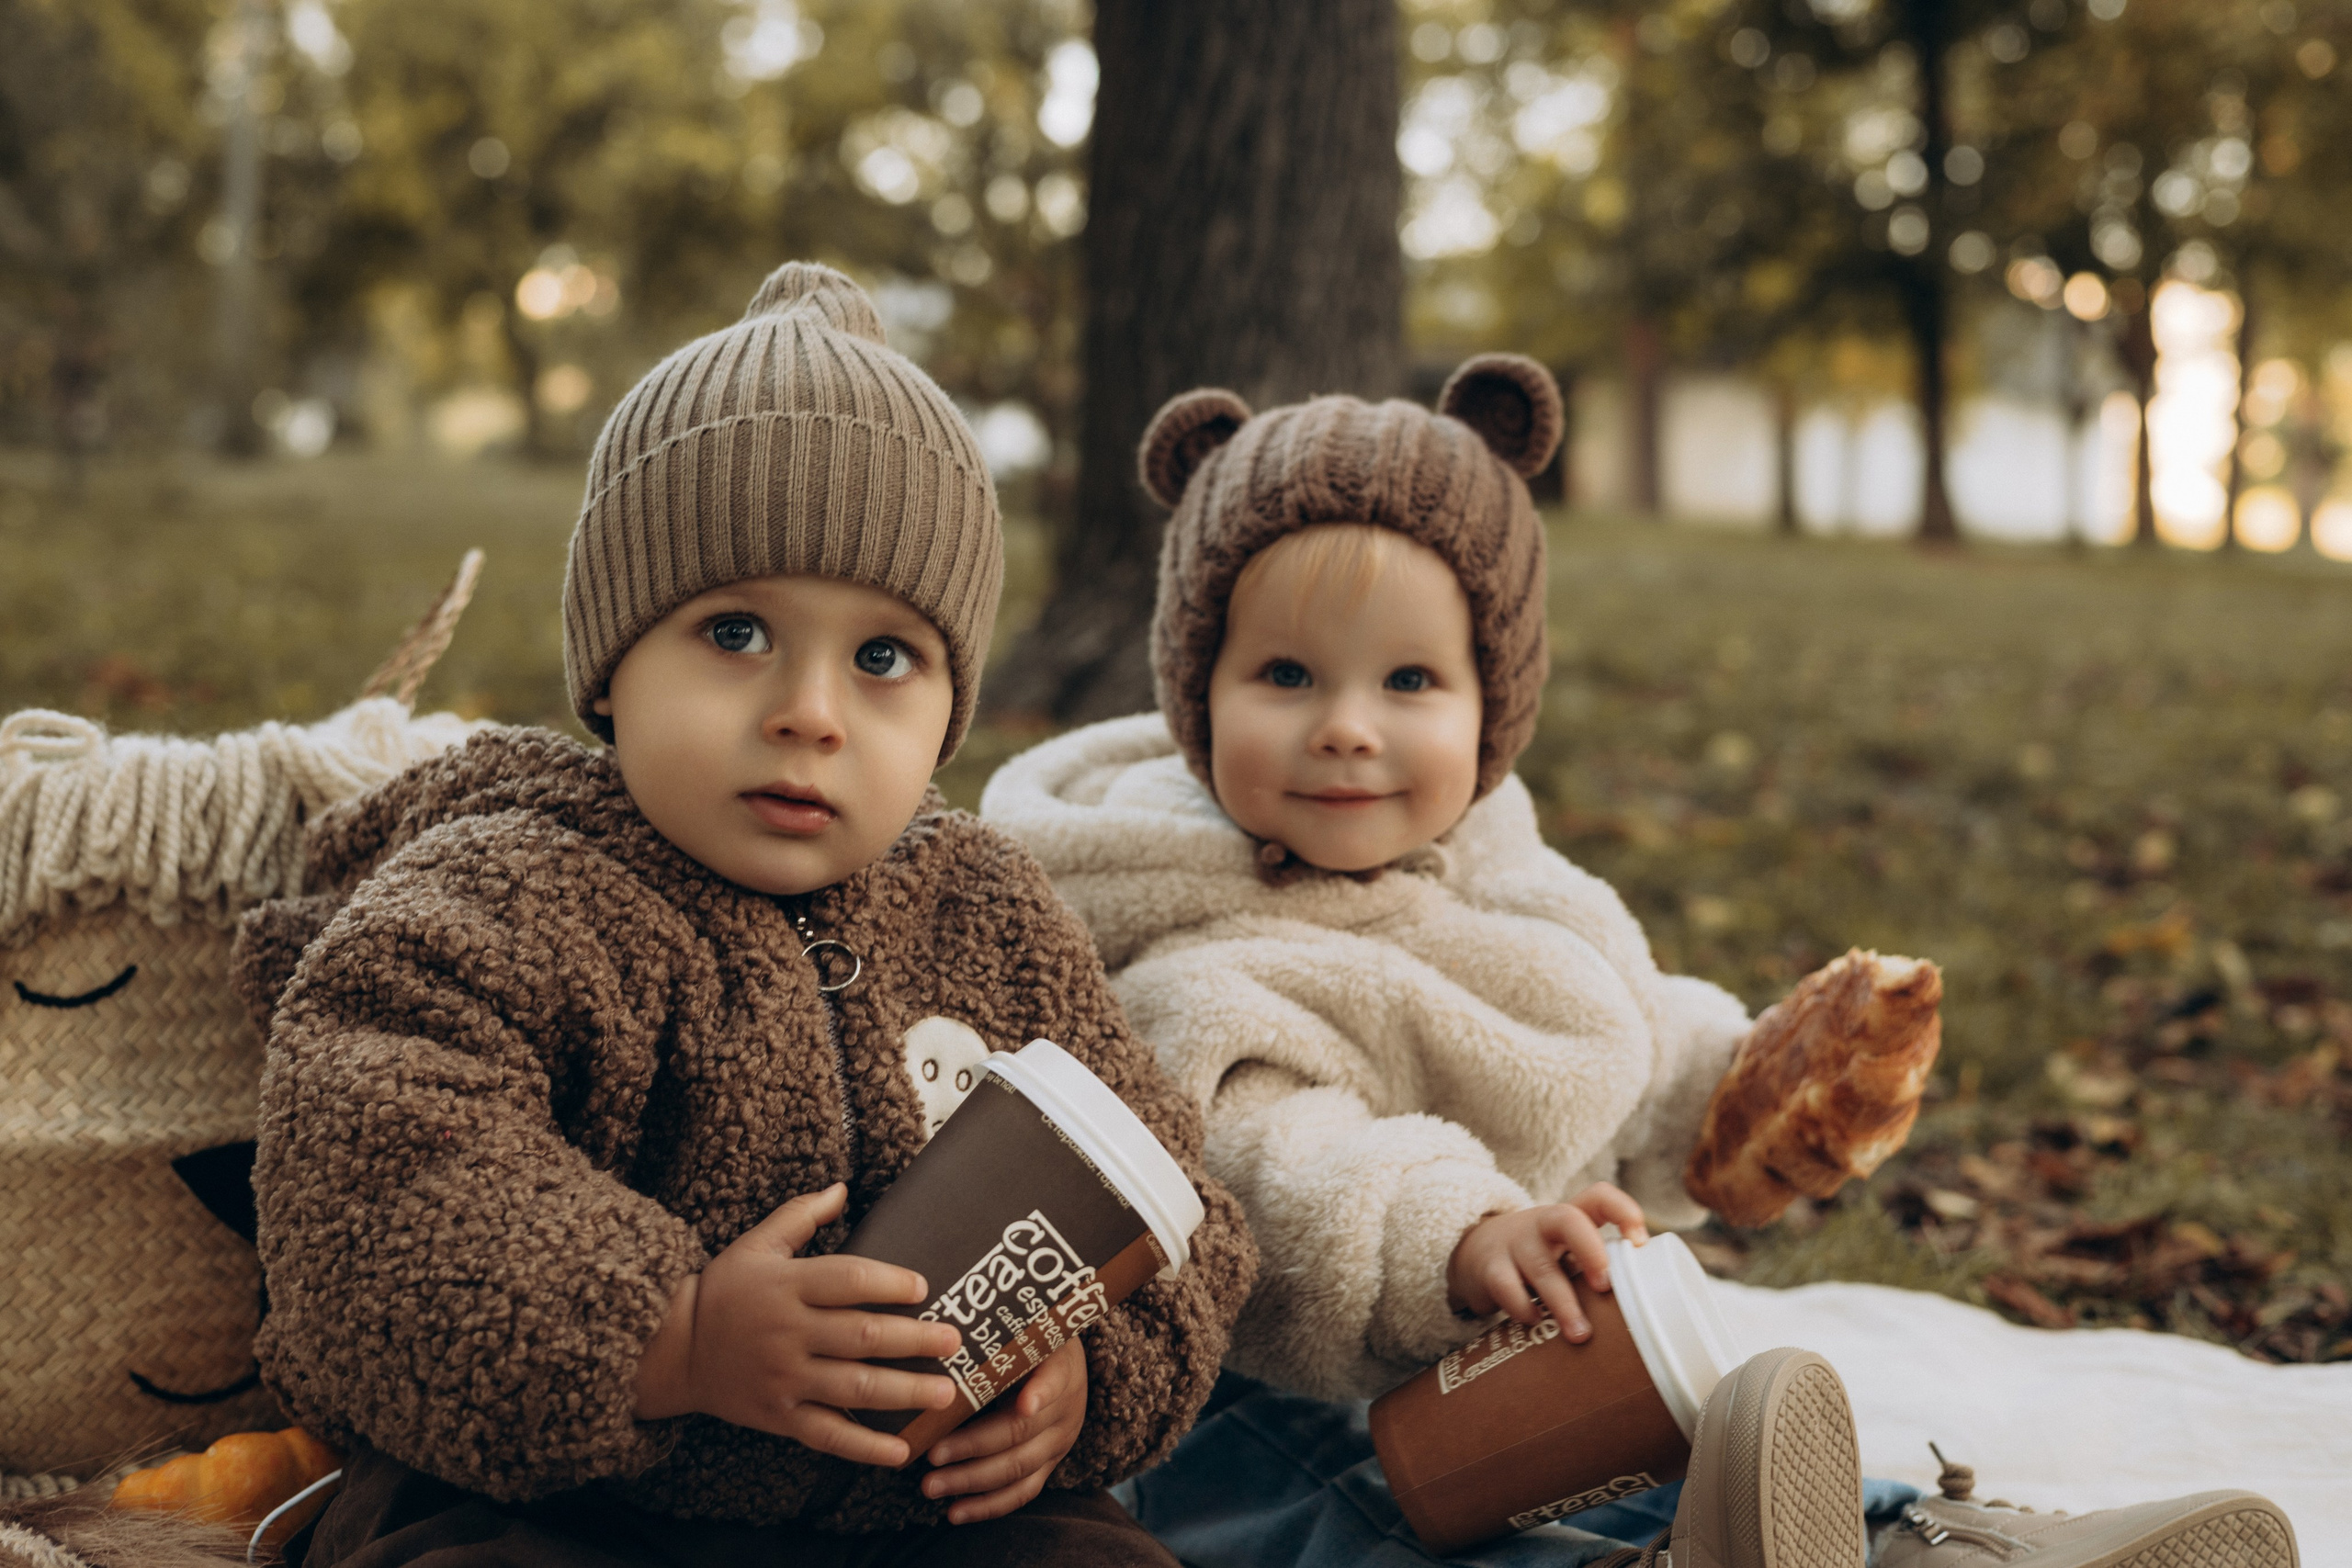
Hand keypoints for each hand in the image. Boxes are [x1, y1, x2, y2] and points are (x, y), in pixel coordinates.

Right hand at [632, 1183, 963, 1466]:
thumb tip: (842, 1187)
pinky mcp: (780, 1416)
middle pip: (861, 1336)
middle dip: (913, 1340)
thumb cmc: (724, 1290)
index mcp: (787, 1286)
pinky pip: (828, 1434)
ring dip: (904, 1392)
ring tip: (946, 1394)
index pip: (848, 1280)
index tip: (924, 1287)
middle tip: (954, 1341)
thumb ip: (800, 1215)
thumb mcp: (756, 1244)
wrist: (674, 1349)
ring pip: (853, 1387)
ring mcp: (785, 1379)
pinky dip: (865, 1447)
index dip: (888, 1282)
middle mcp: (789, 1333)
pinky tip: (901, 1452)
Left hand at [919, 1337, 1087, 1523]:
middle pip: (1022, 1433)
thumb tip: (946, 1340)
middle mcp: (1065, 1410)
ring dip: (972, 1481)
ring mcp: (1059, 1442)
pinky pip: (1021, 1492)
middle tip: (932, 1454)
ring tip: (932, 1486)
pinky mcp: (1049, 1466)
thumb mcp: (1025, 1327)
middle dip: (973, 1447)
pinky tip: (954, 1513)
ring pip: (1019, 1469)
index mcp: (1061, 1369)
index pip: (1053, 1382)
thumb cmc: (1029, 1338)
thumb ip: (997, 1339)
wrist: (1063, 1360)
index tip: (1025, 1405)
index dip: (1040, 1394)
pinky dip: (987, 1506)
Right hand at [1446, 1183, 1648, 1340]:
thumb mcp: (1565, 1253)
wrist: (1473, 1254)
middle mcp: (1542, 1224)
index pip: (1598, 1196)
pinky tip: (1535, 1323)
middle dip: (1590, 1250)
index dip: (1623, 1211)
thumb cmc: (1539, 1259)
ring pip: (1541, 1267)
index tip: (1640, 1242)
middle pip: (1568, 1219)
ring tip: (1580, 1335)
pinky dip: (1523, 1309)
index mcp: (1569, 1218)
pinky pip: (1507, 1288)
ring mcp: (1514, 1244)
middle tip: (1605, 1286)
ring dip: (1564, 1303)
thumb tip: (1645, 1314)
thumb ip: (1595, 1269)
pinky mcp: (1490, 1268)